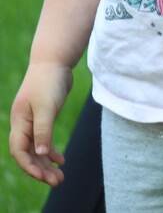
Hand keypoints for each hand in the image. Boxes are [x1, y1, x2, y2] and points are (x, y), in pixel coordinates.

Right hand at [9, 62, 72, 185]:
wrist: (54, 60)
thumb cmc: (49, 81)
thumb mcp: (47, 106)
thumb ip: (43, 130)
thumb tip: (40, 154)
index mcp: (20, 122)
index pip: (20, 151)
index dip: (30, 166)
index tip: (44, 178)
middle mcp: (23, 124)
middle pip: (28, 154)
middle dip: (40, 170)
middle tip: (57, 182)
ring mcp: (33, 121)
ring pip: (37, 149)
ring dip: (47, 164)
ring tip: (60, 177)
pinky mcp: (44, 117)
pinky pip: (44, 140)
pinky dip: (51, 151)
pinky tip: (61, 159)